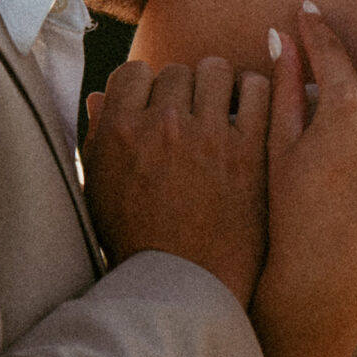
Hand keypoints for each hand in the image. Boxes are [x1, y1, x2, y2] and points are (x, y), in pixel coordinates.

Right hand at [83, 57, 269, 306]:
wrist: (184, 286)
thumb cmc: (136, 240)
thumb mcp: (99, 189)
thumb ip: (99, 136)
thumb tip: (101, 97)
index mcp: (122, 130)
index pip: (134, 70)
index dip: (145, 84)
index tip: (154, 101)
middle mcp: (164, 124)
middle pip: (177, 69)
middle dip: (182, 87)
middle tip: (189, 111)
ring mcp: (209, 135)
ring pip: (217, 69)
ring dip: (218, 84)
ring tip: (220, 106)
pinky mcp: (249, 149)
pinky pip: (257, 90)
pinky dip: (254, 93)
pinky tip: (249, 110)